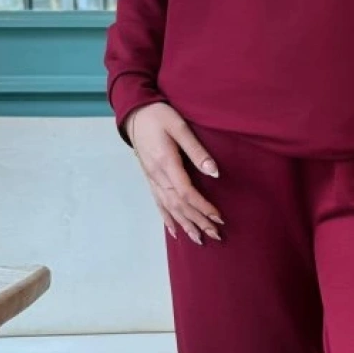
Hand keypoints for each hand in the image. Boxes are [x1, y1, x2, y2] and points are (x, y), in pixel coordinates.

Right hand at [125, 102, 224, 243]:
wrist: (135, 113)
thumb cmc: (159, 115)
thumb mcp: (179, 127)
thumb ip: (196, 151)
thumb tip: (214, 172)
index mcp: (166, 163)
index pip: (186, 193)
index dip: (203, 207)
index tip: (218, 217)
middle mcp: (157, 176)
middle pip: (179, 205)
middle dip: (198, 221)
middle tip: (216, 235)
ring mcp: (152, 179)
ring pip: (169, 208)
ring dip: (185, 224)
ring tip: (199, 239)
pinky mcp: (150, 178)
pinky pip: (158, 203)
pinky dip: (167, 218)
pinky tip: (174, 231)